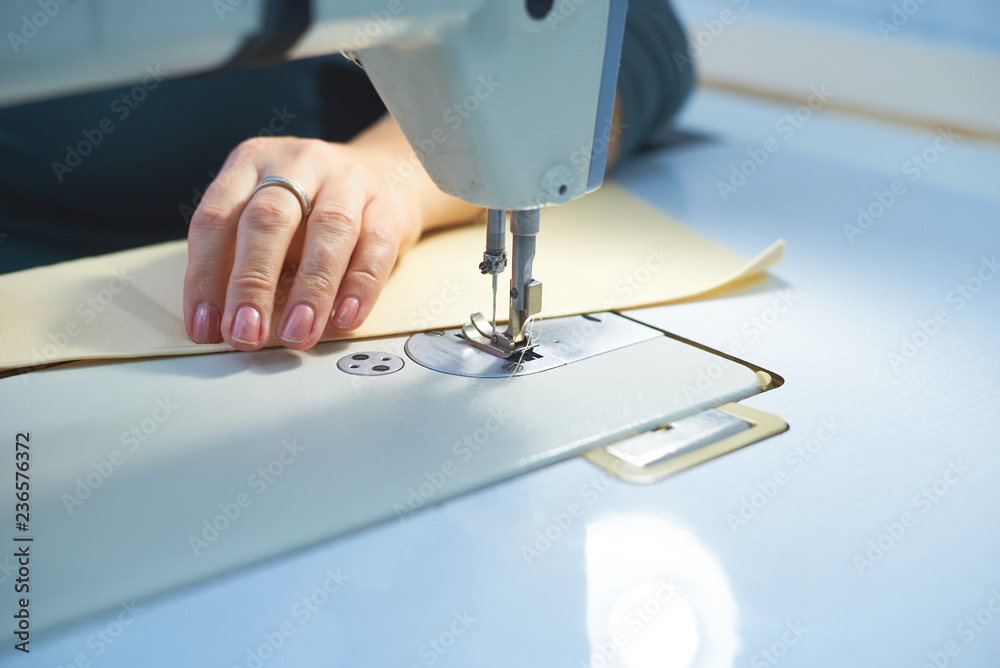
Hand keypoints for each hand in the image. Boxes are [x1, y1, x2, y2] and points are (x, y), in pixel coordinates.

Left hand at [184, 135, 424, 350]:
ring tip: (297, 333)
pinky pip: (375, 248)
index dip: (205, 276)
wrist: (383, 174)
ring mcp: (347, 180)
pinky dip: (359, 288)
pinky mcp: (388, 205)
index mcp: (251, 163)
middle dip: (252, 283)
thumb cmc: (311, 205)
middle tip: (245, 333)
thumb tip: (222, 323)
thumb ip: (241, 258)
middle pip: (268, 220)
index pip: (216, 218)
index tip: (206, 327)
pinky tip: (344, 318)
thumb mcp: (266, 217)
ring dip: (310, 290)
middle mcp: (297, 163)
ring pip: (327, 231)